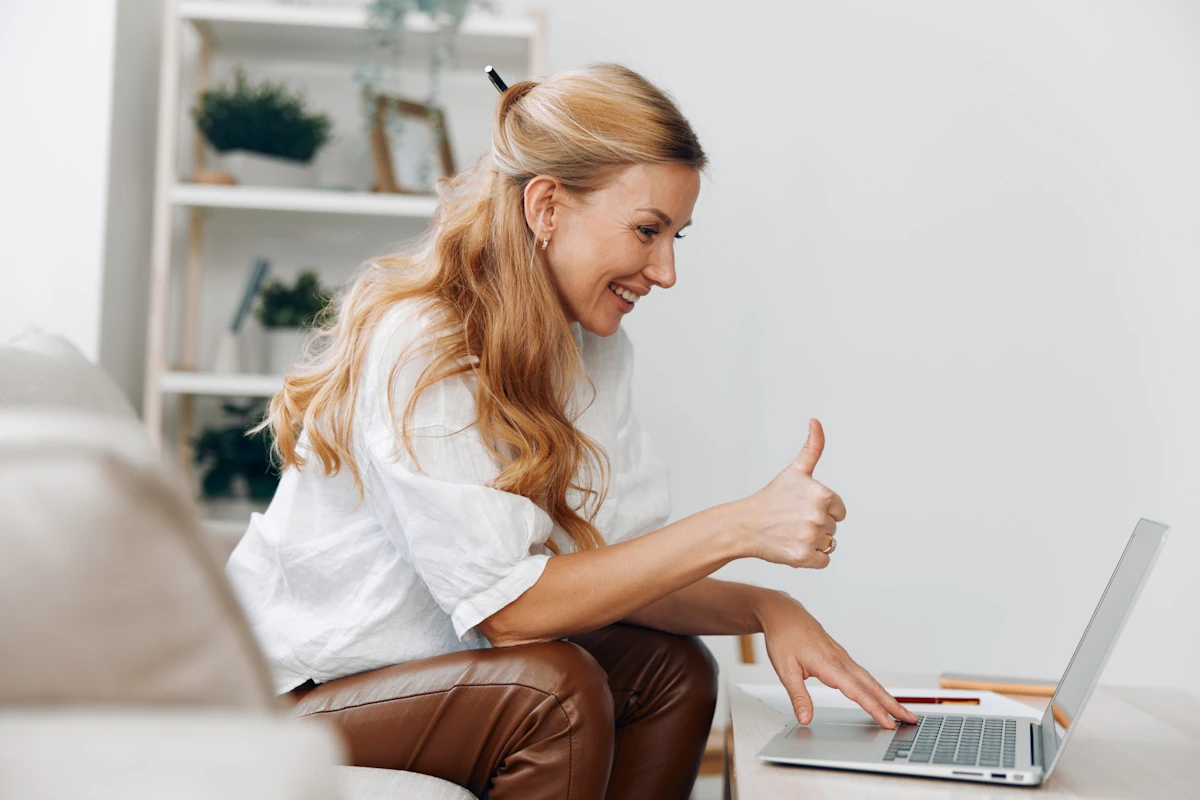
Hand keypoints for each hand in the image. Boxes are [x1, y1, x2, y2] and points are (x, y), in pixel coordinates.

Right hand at [740, 418, 845, 567]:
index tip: (801, 507)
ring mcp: (810, 537)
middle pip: (833, 528)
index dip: (822, 510)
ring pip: (828, 544)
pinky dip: (810, 558)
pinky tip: (792, 547)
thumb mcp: (794, 471)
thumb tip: (815, 421)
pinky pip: (823, 561)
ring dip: (812, 542)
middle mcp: (818, 516)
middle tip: (792, 521)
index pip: (839, 511)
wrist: (743, 525)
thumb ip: (812, 447)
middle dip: (815, 526)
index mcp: (822, 494)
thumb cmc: (770, 498)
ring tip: (791, 533)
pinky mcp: (803, 557)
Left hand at [760, 595, 918, 728]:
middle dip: (892, 704)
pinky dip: (874, 686)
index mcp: (829, 665)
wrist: (783, 613)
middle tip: (910, 720)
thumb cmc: (783, 638)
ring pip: (869, 679)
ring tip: (901, 711)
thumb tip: (805, 718)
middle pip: (871, 686)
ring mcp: (842, 656)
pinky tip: (878, 694)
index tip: (889, 723)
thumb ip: (798, 696)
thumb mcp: (785, 669)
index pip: (857, 692)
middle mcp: (840, 660)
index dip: (874, 709)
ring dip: (886, 696)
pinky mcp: (840, 655)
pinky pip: (862, 673)